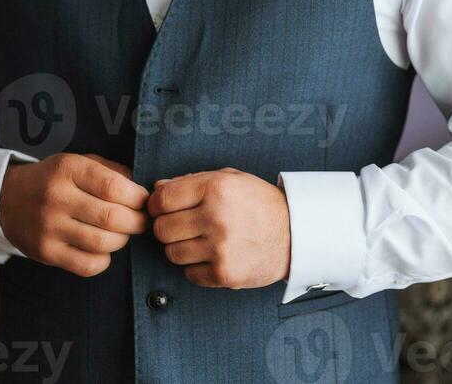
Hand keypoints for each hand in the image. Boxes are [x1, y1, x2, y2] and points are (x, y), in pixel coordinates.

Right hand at [0, 152, 149, 277]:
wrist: (8, 198)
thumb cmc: (55, 179)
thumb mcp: (79, 162)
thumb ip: (111, 171)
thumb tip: (143, 190)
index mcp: (69, 169)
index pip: (113, 186)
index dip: (137, 197)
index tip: (144, 201)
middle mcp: (57, 197)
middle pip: (111, 217)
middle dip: (136, 222)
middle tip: (142, 221)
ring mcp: (49, 227)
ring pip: (102, 243)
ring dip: (122, 240)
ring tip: (122, 233)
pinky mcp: (45, 252)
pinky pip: (87, 265)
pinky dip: (104, 260)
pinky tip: (103, 250)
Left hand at [147, 167, 290, 289]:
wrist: (294, 232)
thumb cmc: (258, 202)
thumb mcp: (229, 178)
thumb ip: (191, 181)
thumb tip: (157, 189)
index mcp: (215, 188)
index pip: (162, 199)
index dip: (156, 204)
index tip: (162, 208)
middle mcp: (216, 217)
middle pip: (162, 229)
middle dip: (167, 227)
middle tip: (182, 226)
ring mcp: (220, 248)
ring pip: (172, 253)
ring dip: (181, 247)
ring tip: (199, 240)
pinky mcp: (225, 274)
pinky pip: (189, 274)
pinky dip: (196, 267)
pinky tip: (212, 255)